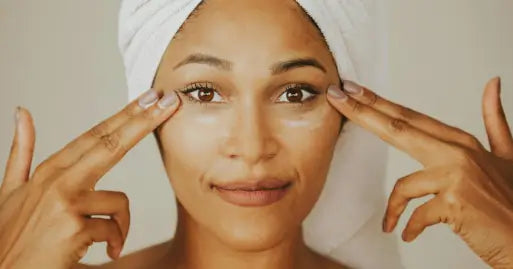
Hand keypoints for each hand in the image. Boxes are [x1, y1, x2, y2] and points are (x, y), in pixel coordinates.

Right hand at [0, 89, 180, 268]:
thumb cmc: (11, 236)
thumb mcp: (11, 190)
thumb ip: (22, 152)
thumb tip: (22, 112)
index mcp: (49, 170)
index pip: (96, 135)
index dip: (126, 115)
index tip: (149, 98)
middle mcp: (57, 181)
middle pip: (110, 144)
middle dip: (143, 121)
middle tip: (169, 101)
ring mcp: (64, 204)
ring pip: (119, 201)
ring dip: (121, 225)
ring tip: (107, 241)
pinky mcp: (73, 228)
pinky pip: (114, 230)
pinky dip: (115, 242)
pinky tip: (105, 252)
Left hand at [326, 77, 512, 267]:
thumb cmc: (512, 201)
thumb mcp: (506, 156)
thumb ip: (494, 121)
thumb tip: (492, 83)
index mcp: (462, 142)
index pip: (410, 117)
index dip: (378, 102)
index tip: (351, 89)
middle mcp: (458, 153)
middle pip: (399, 127)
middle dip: (362, 112)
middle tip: (335, 97)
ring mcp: (457, 177)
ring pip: (404, 185)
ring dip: (393, 208)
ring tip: (391, 223)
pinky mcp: (455, 205)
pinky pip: (416, 214)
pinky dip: (408, 226)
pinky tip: (406, 234)